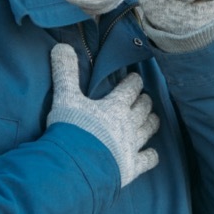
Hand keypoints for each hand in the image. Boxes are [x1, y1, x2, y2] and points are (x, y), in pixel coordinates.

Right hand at [46, 44, 158, 186]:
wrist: (77, 166)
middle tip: (143, 98)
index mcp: (115, 106)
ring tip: (152, 118)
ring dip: (151, 122)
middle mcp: (129, 124)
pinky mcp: (132, 167)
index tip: (134, 78)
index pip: (131, 88)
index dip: (134, 82)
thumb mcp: (65, 98)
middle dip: (144, 101)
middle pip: (144, 108)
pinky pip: (149, 158)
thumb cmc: (71, 130)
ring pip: (149, 129)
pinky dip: (151, 155)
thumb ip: (65, 73)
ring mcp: (132, 146)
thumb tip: (61, 45)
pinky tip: (150, 153)